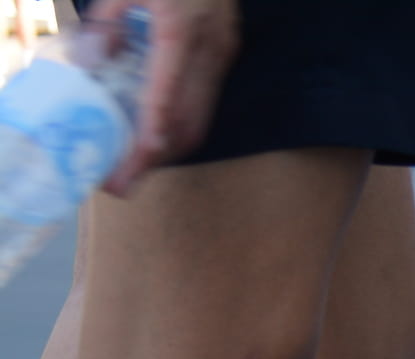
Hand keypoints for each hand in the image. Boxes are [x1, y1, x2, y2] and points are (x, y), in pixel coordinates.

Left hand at [90, 0, 238, 194]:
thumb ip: (108, 22)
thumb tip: (94, 63)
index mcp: (181, 29)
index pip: (168, 94)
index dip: (152, 133)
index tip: (135, 162)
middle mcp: (210, 50)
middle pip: (189, 121)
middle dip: (156, 158)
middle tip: (122, 182)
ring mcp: (223, 56)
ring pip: (201, 120)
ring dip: (168, 150)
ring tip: (133, 169)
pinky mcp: (224, 57)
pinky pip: (203, 106)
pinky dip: (178, 129)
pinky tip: (153, 140)